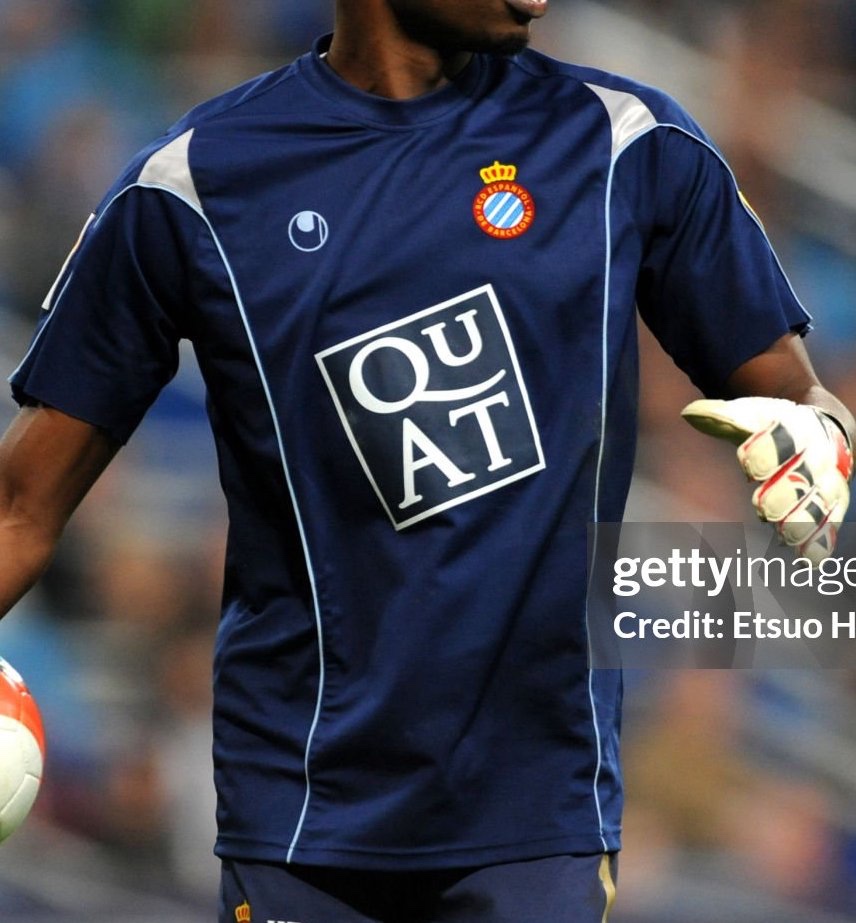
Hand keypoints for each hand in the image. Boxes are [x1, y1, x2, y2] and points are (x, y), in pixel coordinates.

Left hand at [681, 397, 852, 562]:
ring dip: (805, 520)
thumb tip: (688, 415)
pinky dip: (820, 542)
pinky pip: (829, 525)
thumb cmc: (775, 425)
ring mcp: (827, 484)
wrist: (825, 430)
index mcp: (798, 428)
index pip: (785, 435)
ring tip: (787, 535)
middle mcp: (818, 457)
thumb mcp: (753, 416)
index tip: (746, 461)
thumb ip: (723, 418)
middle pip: (805, 474)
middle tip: (763, 507)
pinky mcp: (830, 507)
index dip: (768, 447)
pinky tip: (808, 559)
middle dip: (786, 491)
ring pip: (822, 502)